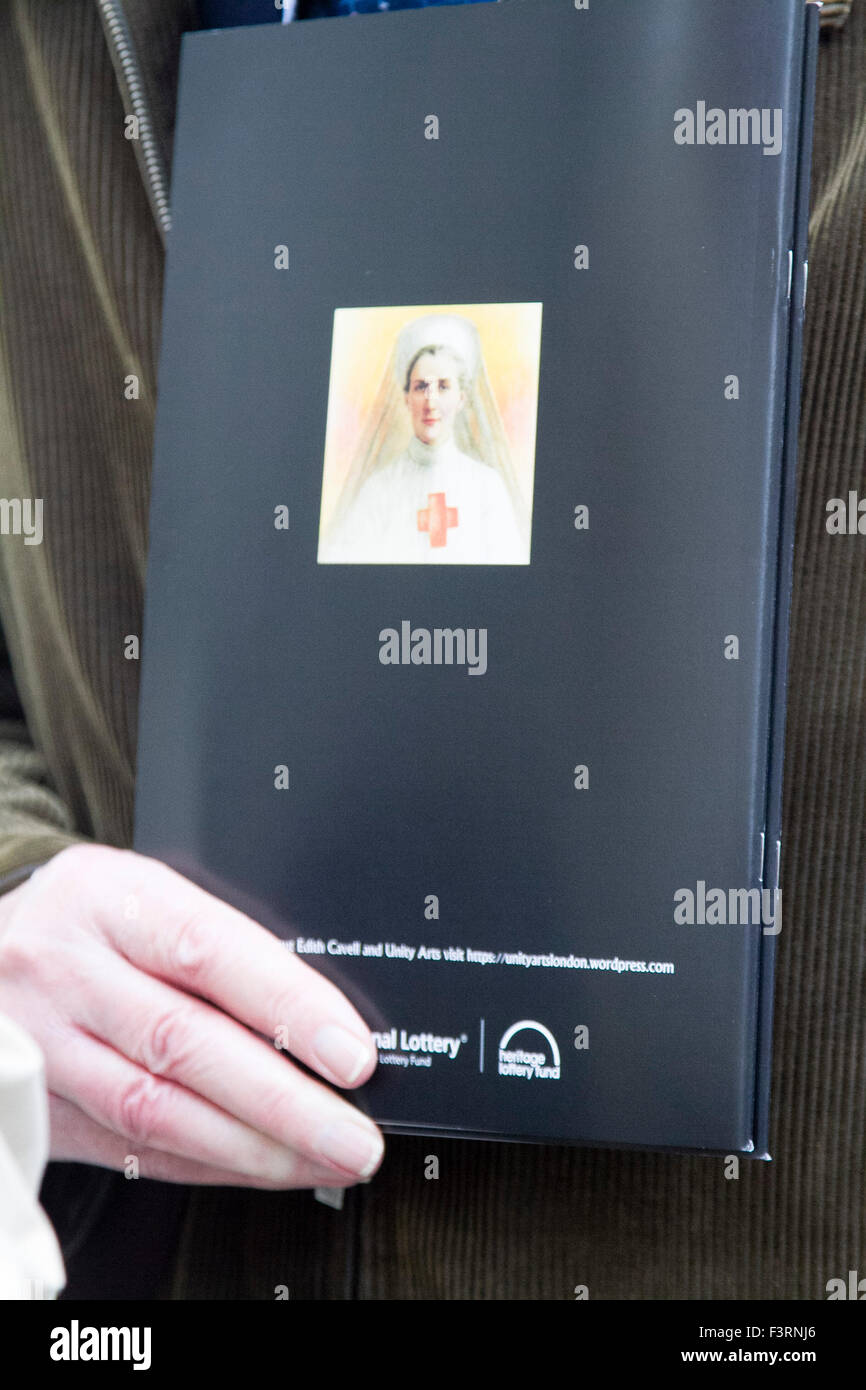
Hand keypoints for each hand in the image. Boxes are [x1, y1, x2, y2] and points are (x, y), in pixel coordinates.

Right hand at [0, 844, 382, 1188]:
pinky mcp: (37, 1104)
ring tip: (323, 1159)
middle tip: (354, 1135)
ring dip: (252, 1147)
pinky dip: (206, 1165)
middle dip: (283, 1102)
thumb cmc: (89, 918)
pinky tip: (260, 1167)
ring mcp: (43, 1041)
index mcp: (108, 896)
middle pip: (183, 1042)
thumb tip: (324, 1017)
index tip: (352, 1054)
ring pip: (154, 1108)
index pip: (208, 951)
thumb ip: (220, 943)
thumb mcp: (145, 893)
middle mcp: (66, 968)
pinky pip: (130, 1148)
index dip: (288, 1008)